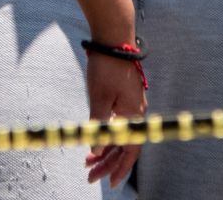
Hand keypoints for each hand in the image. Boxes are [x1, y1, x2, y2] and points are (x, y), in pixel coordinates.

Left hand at [83, 50, 145, 185]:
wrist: (113, 38)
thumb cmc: (107, 67)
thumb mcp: (99, 98)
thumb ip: (99, 125)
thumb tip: (97, 148)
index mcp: (133, 115)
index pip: (129, 151)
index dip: (120, 168)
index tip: (110, 183)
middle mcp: (135, 113)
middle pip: (123, 146)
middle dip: (107, 162)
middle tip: (90, 175)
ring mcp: (131, 104)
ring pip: (119, 135)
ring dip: (105, 149)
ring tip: (87, 160)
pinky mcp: (125, 97)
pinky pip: (118, 123)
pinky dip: (106, 133)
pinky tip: (95, 139)